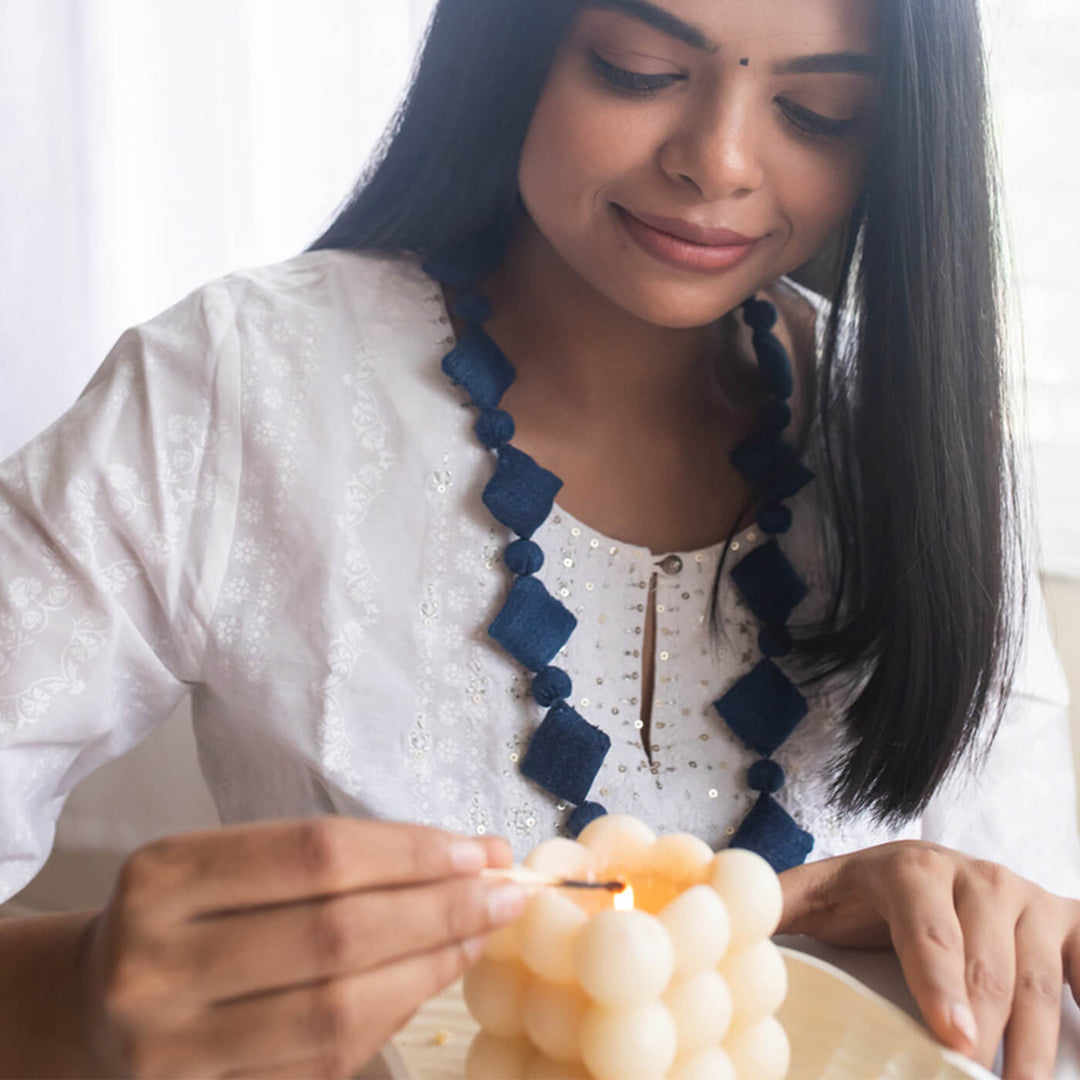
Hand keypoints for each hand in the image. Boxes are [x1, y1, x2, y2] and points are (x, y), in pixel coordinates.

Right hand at [78, 817, 522, 1078]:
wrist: (100, 999)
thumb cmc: (193, 911)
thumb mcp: (234, 863)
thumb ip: (340, 859)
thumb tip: (473, 856)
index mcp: (165, 876)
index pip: (316, 854)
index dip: (411, 852)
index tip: (479, 850)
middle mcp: (155, 962)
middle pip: (335, 932)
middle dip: (439, 910)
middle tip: (504, 892)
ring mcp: (172, 1045)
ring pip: (338, 1007)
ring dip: (433, 966)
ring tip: (482, 933)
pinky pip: (327, 1059)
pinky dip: (395, 1013)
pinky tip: (434, 977)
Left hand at [778, 840, 1079, 1078]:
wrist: (924, 870)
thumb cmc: (864, 895)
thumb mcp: (817, 895)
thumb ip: (773, 905)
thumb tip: (721, 914)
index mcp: (911, 869)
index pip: (928, 929)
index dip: (940, 983)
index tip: (952, 1038)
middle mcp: (975, 876)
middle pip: (987, 962)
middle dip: (986, 1030)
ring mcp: (1024, 898)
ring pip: (1036, 976)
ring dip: (1036, 1043)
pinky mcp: (1064, 919)